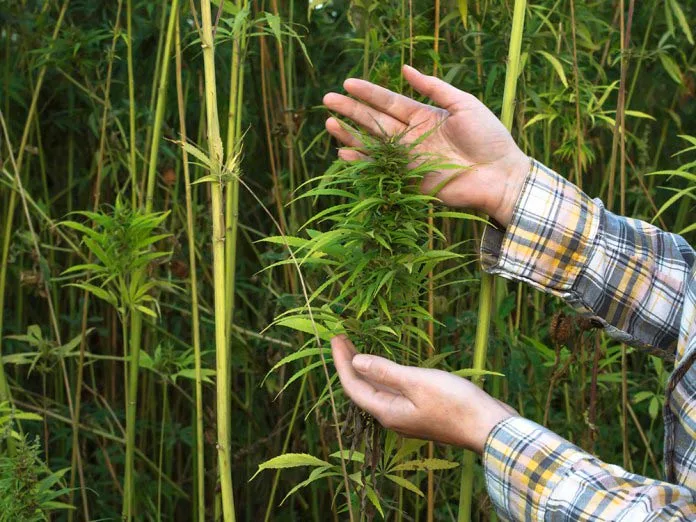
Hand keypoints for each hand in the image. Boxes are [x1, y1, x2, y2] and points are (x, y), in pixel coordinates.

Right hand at [323, 65, 530, 226]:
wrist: (500, 173)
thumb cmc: (488, 137)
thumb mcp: (463, 104)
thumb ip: (434, 87)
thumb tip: (406, 68)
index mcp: (423, 116)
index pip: (389, 102)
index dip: (368, 93)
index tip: (348, 83)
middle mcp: (411, 136)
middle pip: (375, 121)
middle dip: (351, 110)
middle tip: (327, 99)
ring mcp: (408, 159)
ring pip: (373, 144)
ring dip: (350, 135)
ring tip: (328, 123)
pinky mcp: (409, 179)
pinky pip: (381, 169)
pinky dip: (362, 162)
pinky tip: (343, 152)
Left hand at [331, 335, 515, 453]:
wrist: (489, 428)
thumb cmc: (455, 404)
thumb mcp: (417, 382)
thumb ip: (386, 372)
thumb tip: (356, 361)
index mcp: (387, 412)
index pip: (353, 385)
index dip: (342, 361)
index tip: (335, 337)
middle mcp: (393, 416)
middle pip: (363, 388)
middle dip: (350, 362)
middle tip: (341, 338)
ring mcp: (408, 415)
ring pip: (378, 390)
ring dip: (366, 368)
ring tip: (357, 348)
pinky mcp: (422, 411)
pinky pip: (393, 392)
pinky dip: (384, 375)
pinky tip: (386, 367)